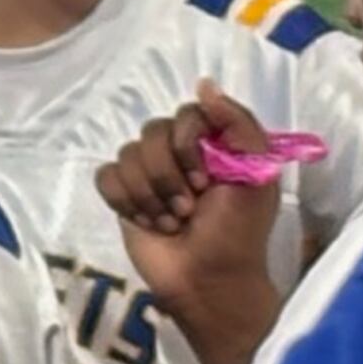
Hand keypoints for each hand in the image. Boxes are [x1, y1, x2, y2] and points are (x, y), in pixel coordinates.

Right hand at [97, 80, 291, 363]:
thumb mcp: (256, 177)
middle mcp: (178, 152)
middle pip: (150, 132)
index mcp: (213, 144)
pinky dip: (126, 201)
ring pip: (126, 155)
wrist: (206, 280)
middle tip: (189, 207)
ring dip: (151, 195)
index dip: (189, 143)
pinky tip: (147, 222)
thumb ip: (239, 125)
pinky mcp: (122, 196)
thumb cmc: (238, 231)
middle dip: (168, 176)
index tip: (207, 178)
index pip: (186, 113)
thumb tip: (204, 83)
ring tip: (172, 222)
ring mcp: (147, 173)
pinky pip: (106, 177)